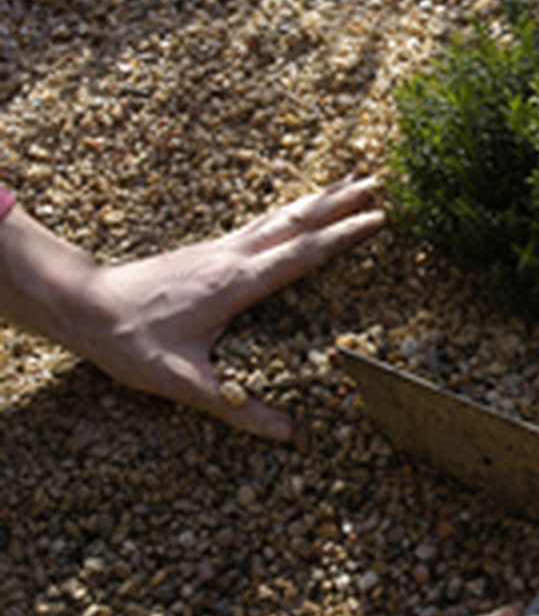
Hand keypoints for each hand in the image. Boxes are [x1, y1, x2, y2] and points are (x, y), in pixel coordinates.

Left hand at [55, 177, 382, 439]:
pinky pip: (260, 224)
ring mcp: (219, 248)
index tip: (379, 219)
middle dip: (339, 202)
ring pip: (278, 216)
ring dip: (317, 200)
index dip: (342, 236)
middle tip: (377, 182)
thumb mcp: (183, 382)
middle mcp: (231, 256)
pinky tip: (294, 213)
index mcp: (236, 283)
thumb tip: (287, 433)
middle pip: (296, 221)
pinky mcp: (206, 249)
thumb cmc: (129, 341)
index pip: (301, 254)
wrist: (82, 304)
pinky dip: (289, 212)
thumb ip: (235, 407)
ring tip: (348, 183)